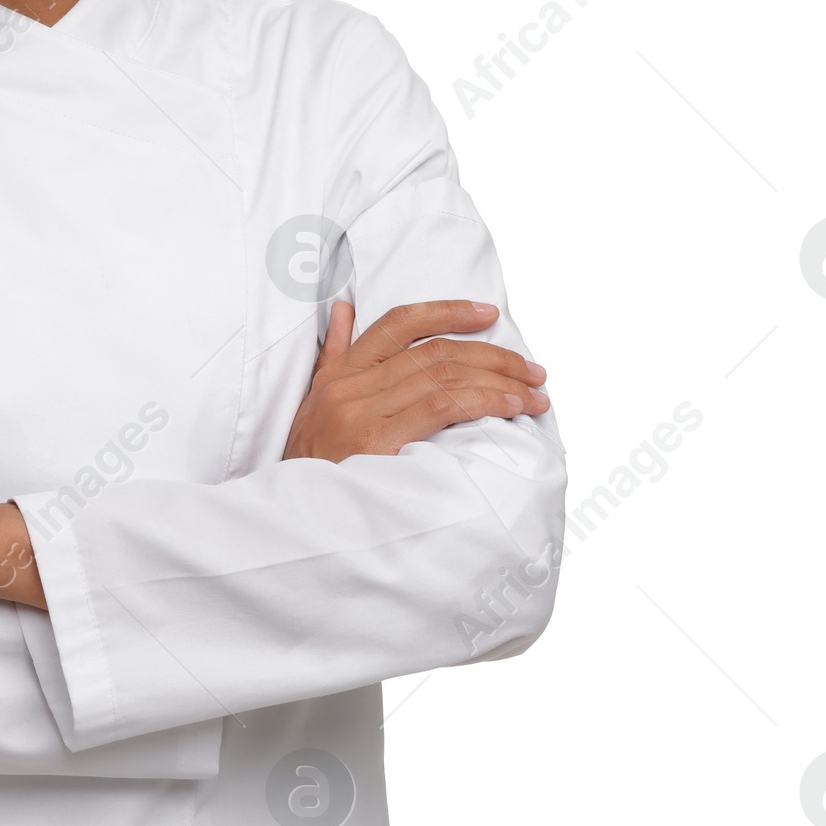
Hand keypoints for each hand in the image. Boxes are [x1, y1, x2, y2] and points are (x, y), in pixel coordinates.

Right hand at [282, 299, 549, 462]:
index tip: (487, 313)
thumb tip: (343, 308)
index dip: (447, 311)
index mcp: (341, 372)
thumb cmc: (309, 464)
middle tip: (531, 369)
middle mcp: (352, 385)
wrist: (291, 517)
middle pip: (434, 351)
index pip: (399, 323)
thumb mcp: (313, 401)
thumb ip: (334, 354)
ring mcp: (363, 412)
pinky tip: (510, 407)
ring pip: (444, 375)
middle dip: (491, 355)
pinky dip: (483, 400)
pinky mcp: (378, 440)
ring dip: (499, 380)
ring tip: (534, 392)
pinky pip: (442, 406)